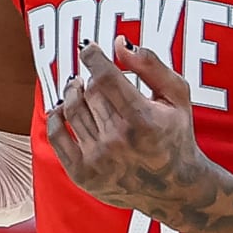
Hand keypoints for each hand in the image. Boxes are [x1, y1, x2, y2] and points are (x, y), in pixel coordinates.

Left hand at [46, 38, 208, 211]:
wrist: (174, 189)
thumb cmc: (176, 135)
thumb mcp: (177, 96)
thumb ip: (151, 65)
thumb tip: (118, 43)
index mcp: (142, 120)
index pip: (105, 77)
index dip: (93, 57)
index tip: (88, 48)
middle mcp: (118, 142)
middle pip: (90, 92)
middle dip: (91, 79)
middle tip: (94, 77)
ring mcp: (98, 160)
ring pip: (72, 109)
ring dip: (72, 93)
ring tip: (77, 87)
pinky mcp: (82, 174)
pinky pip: (56, 136)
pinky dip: (55, 116)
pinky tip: (61, 107)